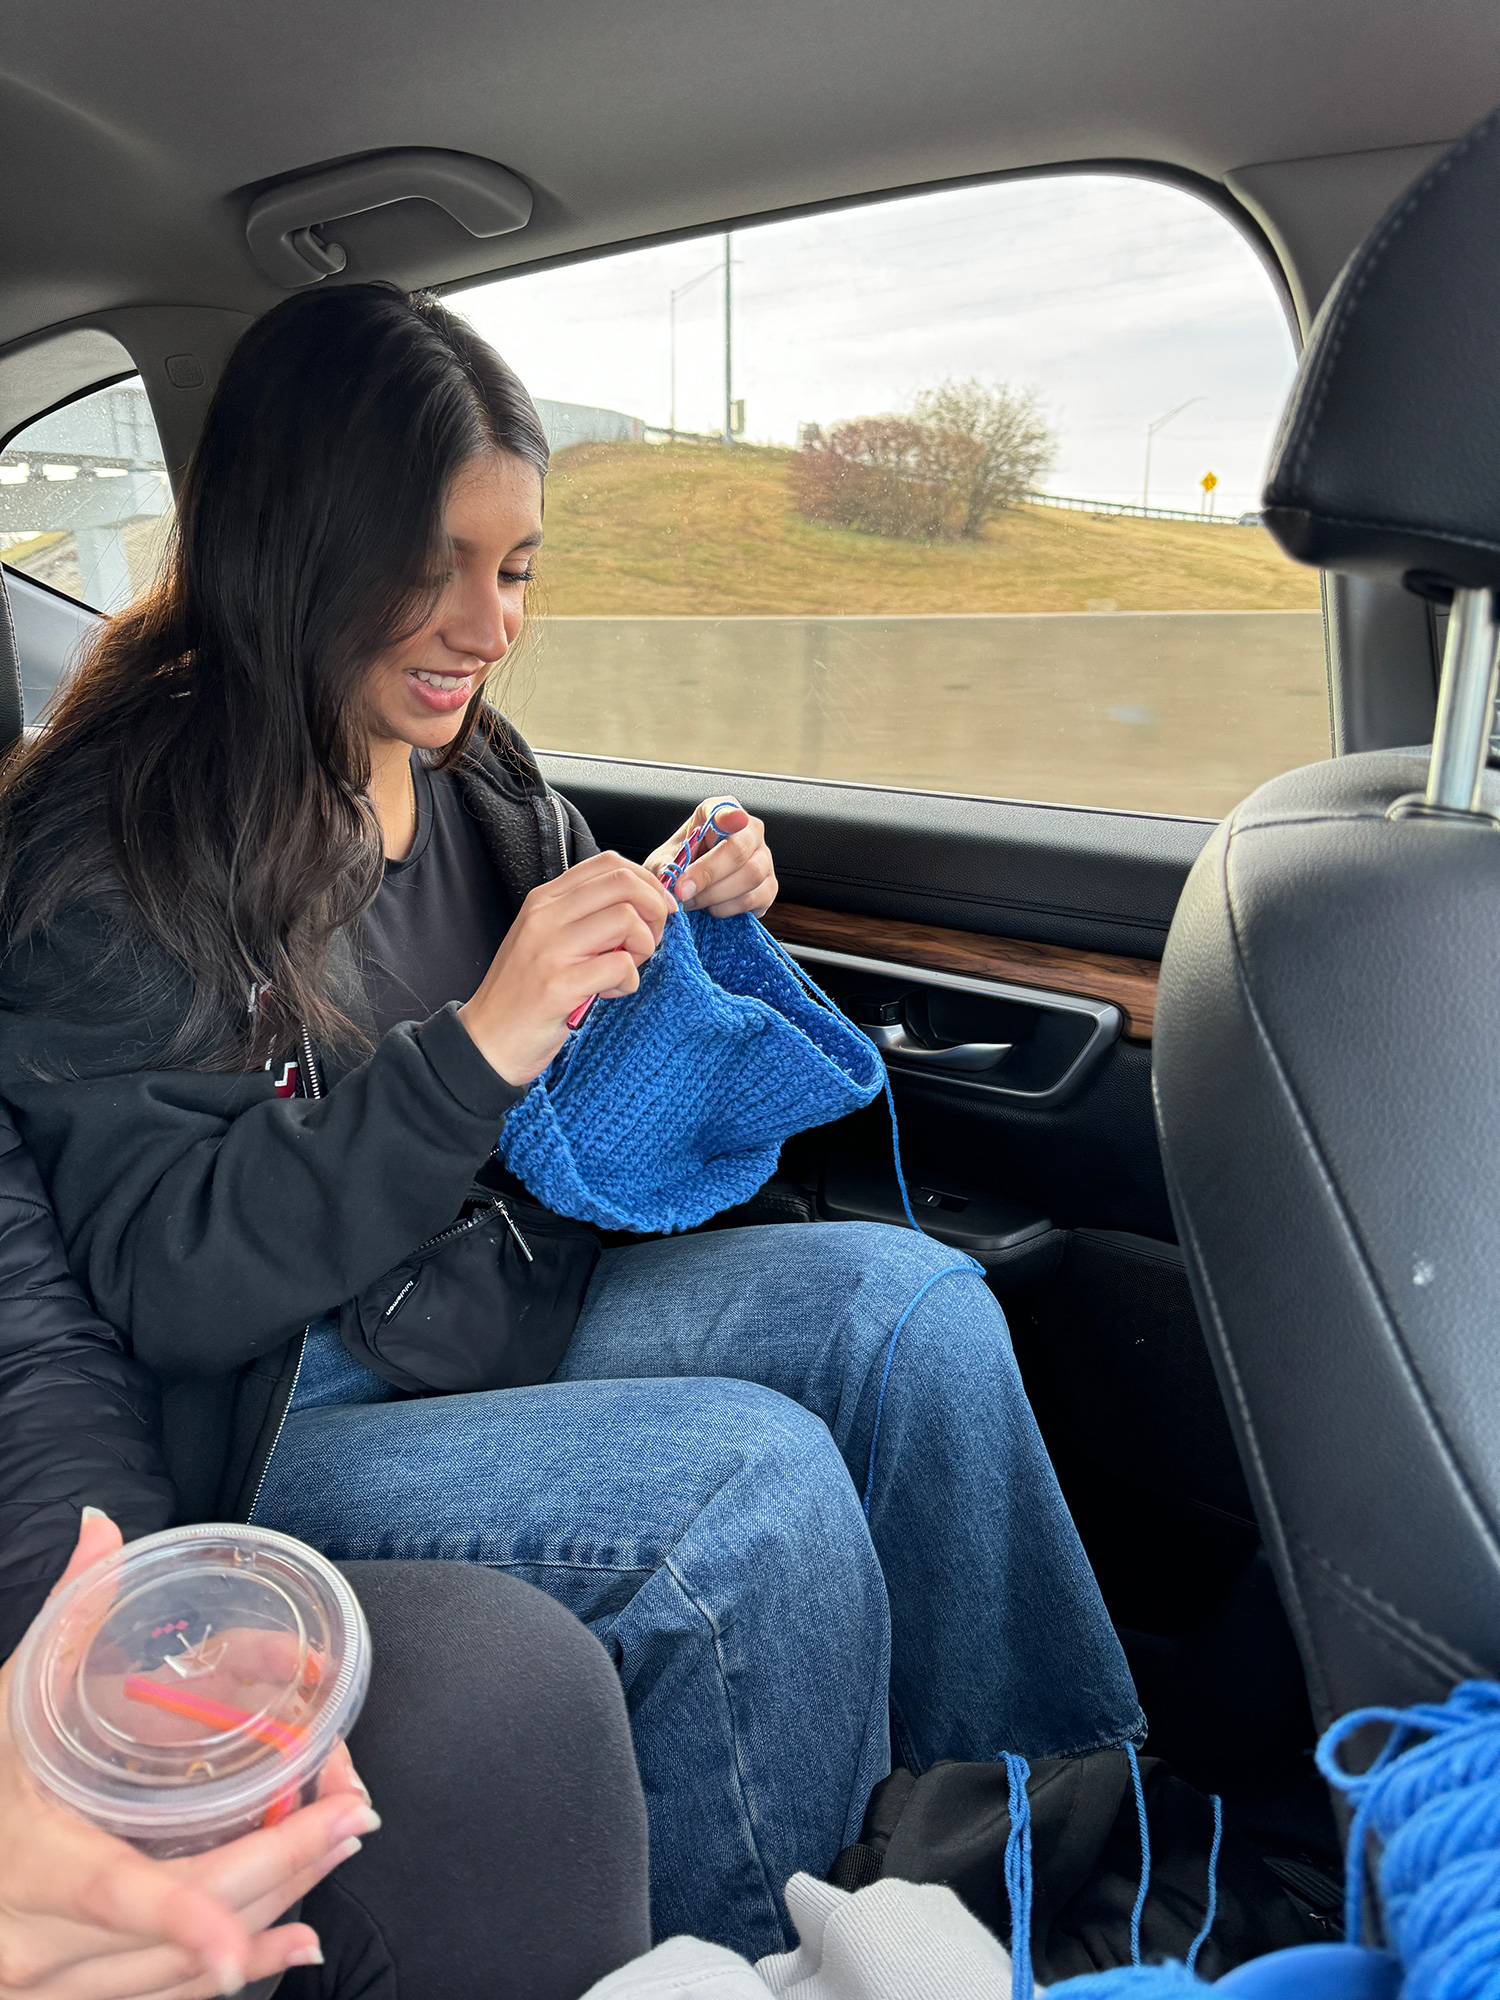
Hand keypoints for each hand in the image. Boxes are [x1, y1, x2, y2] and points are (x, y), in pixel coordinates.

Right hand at [0, 1512, 377, 1998]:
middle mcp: (34, 1941)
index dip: (182, 1919)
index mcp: (27, 1862)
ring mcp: (52, 1985)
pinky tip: (294, 1939)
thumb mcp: (6, 1702)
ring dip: (272, 1910)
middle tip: (353, 1814)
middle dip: (278, 1870)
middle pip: (175, 1927)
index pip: (112, 1895)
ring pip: (178, 1970)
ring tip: (341, 1843)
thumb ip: (64, 1619)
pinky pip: (160, 1999)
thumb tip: (98, 1526)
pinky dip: (238, 1969)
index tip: (240, 1942)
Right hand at [458, 850, 676, 1085]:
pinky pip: (621, 965)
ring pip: (627, 919)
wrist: (487, 1041)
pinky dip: (629, 981)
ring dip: (643, 946)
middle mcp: (546, 916)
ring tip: (627, 969)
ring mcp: (551, 949)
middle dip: (654, 910)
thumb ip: (583, 918)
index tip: (657, 909)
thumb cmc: (522, 993)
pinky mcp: (560, 985)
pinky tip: (610, 993)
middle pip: (624, 883)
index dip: (646, 882)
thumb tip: (640, 907)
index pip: (608, 864)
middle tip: (649, 941)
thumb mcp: (546, 940)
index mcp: (544, 900)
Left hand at [646, 800, 777, 919]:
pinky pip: (753, 898)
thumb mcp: (665, 861)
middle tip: (683, 891)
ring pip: (750, 875)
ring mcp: (764, 858)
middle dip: (707, 874)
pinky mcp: (769, 886)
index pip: (727, 810)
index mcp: (720, 813)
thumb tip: (673, 877)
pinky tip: (711, 907)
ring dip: (714, 894)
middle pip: (738, 849)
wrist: (692, 890)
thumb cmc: (681, 867)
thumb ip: (667, 866)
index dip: (727, 817)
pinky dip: (727, 908)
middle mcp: (749, 831)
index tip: (727, 820)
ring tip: (693, 900)